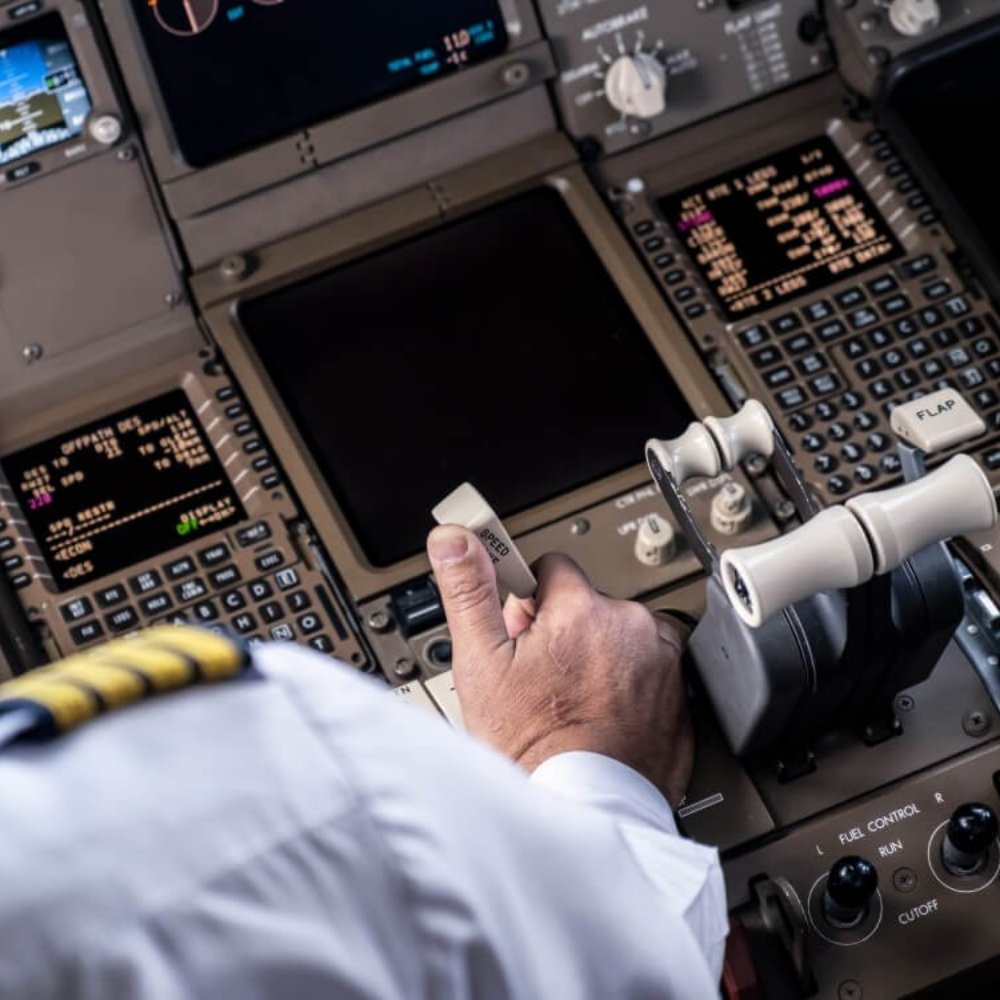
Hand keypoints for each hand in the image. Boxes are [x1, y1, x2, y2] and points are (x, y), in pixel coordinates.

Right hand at [427, 525, 692, 805]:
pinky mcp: (680, 696)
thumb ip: (469, 590)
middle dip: (566, 632)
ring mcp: (662, 661)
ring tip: (573, 701)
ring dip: (601, 658)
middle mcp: (630, 626)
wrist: (584, 809)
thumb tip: (454, 538)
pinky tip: (602, 716)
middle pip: (588, 606)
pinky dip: (630, 687)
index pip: (552, 569)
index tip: (524, 630)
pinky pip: (650, 672)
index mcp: (581, 608)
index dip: (530, 602)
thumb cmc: (532, 745)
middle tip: (542, 678)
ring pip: (620, 638)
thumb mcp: (481, 663)